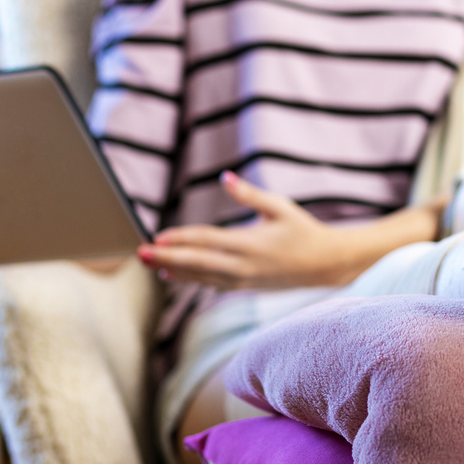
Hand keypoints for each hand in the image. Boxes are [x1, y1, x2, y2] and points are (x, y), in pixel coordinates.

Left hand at [138, 171, 361, 289]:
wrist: (324, 264)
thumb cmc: (303, 230)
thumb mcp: (279, 207)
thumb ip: (249, 194)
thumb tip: (225, 177)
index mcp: (250, 244)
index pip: (207, 241)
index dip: (181, 239)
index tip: (158, 236)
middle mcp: (242, 266)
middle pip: (196, 263)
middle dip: (166, 259)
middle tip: (139, 254)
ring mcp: (242, 280)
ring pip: (200, 277)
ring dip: (173, 270)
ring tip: (149, 264)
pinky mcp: (244, 286)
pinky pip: (210, 284)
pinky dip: (189, 279)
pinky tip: (171, 276)